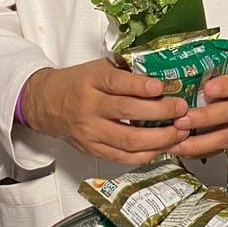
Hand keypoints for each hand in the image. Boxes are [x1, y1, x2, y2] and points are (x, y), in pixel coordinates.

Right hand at [23, 60, 186, 164]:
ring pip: (128, 140)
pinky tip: (163, 147)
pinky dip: (147, 155)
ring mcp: (90, 132)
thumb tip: (162, 70)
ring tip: (180, 132)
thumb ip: (125, 71)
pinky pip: (123, 158)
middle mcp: (89, 107)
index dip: (140, 86)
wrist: (45, 103)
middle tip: (181, 109)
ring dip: (159, 138)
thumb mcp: (97, 68)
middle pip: (127, 113)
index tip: (161, 86)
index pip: (116, 84)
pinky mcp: (93, 150)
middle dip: (160, 112)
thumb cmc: (78, 83)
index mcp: (91, 81)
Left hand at [172, 52, 227, 159]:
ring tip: (177, 141)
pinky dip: (202, 151)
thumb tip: (180, 58)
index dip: (226, 86)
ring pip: (227, 135)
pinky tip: (183, 150)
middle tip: (181, 120)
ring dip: (200, 141)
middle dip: (205, 118)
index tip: (208, 88)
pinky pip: (223, 148)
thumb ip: (214, 59)